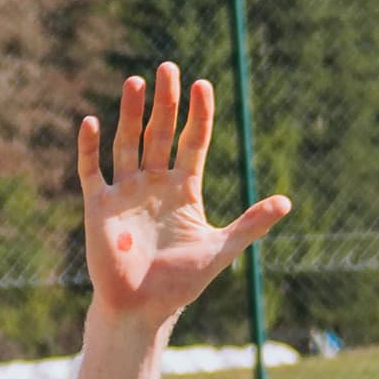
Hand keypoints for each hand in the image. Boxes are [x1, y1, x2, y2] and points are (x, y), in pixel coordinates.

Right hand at [77, 66, 288, 331]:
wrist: (142, 310)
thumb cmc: (180, 283)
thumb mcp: (221, 249)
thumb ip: (251, 224)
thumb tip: (287, 202)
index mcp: (184, 190)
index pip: (193, 142)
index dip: (198, 115)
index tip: (203, 85)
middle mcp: (154, 184)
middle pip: (159, 133)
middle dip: (164, 102)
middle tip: (168, 68)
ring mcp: (125, 192)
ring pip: (127, 143)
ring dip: (130, 114)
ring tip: (136, 82)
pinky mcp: (99, 206)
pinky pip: (93, 171)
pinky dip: (91, 148)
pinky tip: (93, 122)